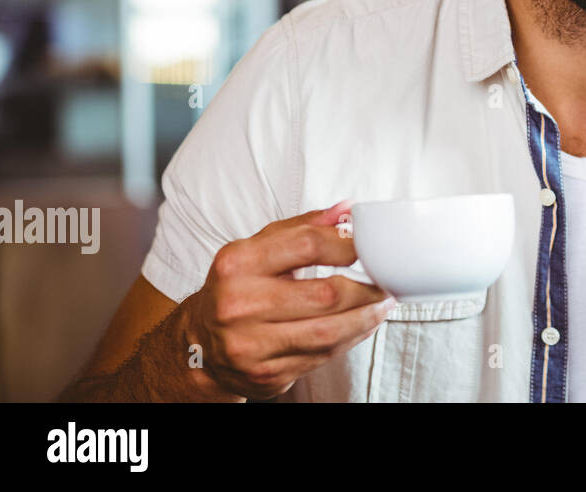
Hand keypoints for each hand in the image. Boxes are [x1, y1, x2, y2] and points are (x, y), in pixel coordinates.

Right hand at [179, 202, 395, 399]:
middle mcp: (239, 306)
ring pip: (329, 332)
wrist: (199, 343)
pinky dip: (350, 339)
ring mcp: (250, 346)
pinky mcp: (265, 375)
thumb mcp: (259, 248)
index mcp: (237, 264)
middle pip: (326, 295)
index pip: (307, 245)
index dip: (347, 244)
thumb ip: (304, 227)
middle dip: (367, 289)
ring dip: (366, 317)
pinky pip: (322, 357)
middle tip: (386, 282)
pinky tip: (361, 325)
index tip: (368, 247)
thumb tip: (348, 210)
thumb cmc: (237, 287)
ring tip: (382, 304)